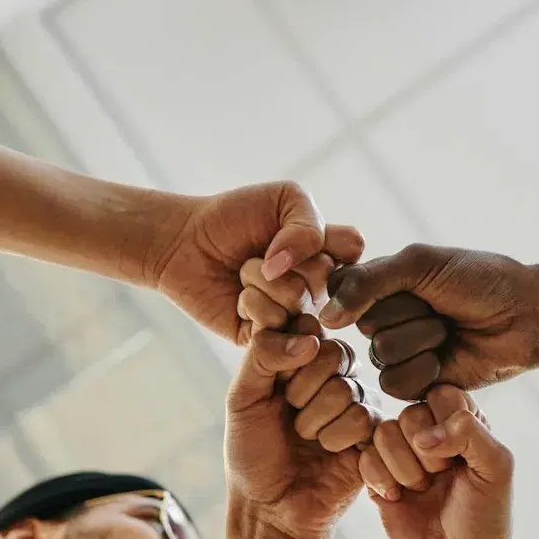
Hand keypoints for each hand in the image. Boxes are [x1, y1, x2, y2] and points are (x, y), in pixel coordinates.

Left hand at [145, 181, 363, 344]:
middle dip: (282, 258)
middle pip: (324, 276)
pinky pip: (275, 326)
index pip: (352, 249)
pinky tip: (238, 299)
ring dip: (260, 279)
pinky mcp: (271, 339)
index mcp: (329, 253)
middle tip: (260, 254)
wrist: (185, 243)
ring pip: (298, 301)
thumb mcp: (283, 198)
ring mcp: (296, 315)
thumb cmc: (234, 217)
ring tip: (244, 274)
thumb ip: (309, 224)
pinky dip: (250, 303)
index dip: (322, 239)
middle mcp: (319, 288)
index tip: (296, 234)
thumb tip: (292, 268)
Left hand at [225, 318, 378, 538]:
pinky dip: (335, 439)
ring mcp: (356, 400)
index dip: (286, 358)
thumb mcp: (242, 399)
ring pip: (346, 388)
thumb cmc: (252, 452)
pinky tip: (327, 451)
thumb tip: (308, 338)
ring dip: (315, 422)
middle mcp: (332, 373)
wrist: (271, 507)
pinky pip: (362, 417)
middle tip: (290, 415)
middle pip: (333, 353)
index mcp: (300, 356)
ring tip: (306, 439)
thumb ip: (262, 356)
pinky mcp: (374, 430)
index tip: (272, 386)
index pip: (307, 326)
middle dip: (301, 392)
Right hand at [319, 245, 538, 399]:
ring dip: (421, 341)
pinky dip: (426, 370)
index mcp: (381, 282)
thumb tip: (326, 317)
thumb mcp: (422, 265)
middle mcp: (384, 317)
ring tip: (449, 331)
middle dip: (408, 314)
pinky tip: (449, 358)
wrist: (527, 316)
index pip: (339, 288)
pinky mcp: (417, 384)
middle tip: (440, 307)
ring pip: (380, 356)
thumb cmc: (480, 280)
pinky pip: (396, 385)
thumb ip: (369, 283)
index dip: (363, 290)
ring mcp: (400, 351)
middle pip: (363, 325)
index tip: (404, 281)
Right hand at [358, 386, 513, 538]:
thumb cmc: (484, 518)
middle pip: (409, 413)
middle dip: (426, 454)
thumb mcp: (497, 469)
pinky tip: (397, 499)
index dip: (447, 426)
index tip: (461, 459)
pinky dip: (381, 480)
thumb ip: (470, 432)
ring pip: (384, 433)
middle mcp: (430, 431)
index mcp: (462, 421)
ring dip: (404, 469)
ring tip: (420, 490)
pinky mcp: (375, 474)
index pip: (442, 394)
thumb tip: (423, 434)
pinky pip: (363, 457)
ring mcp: (400, 453)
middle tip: (441, 479)